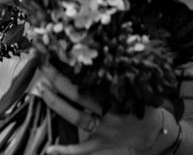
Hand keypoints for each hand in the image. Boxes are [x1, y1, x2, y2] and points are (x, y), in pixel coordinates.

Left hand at [36, 64, 167, 154]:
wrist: (151, 132)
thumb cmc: (143, 104)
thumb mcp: (137, 87)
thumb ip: (124, 74)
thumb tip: (108, 49)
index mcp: (117, 96)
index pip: (91, 80)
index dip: (75, 69)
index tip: (61, 55)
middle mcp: (108, 113)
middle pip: (79, 96)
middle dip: (59, 81)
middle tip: (44, 67)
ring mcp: (102, 130)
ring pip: (76, 118)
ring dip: (56, 104)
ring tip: (41, 89)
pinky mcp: (100, 144)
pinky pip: (81, 149)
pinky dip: (65, 151)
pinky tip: (49, 149)